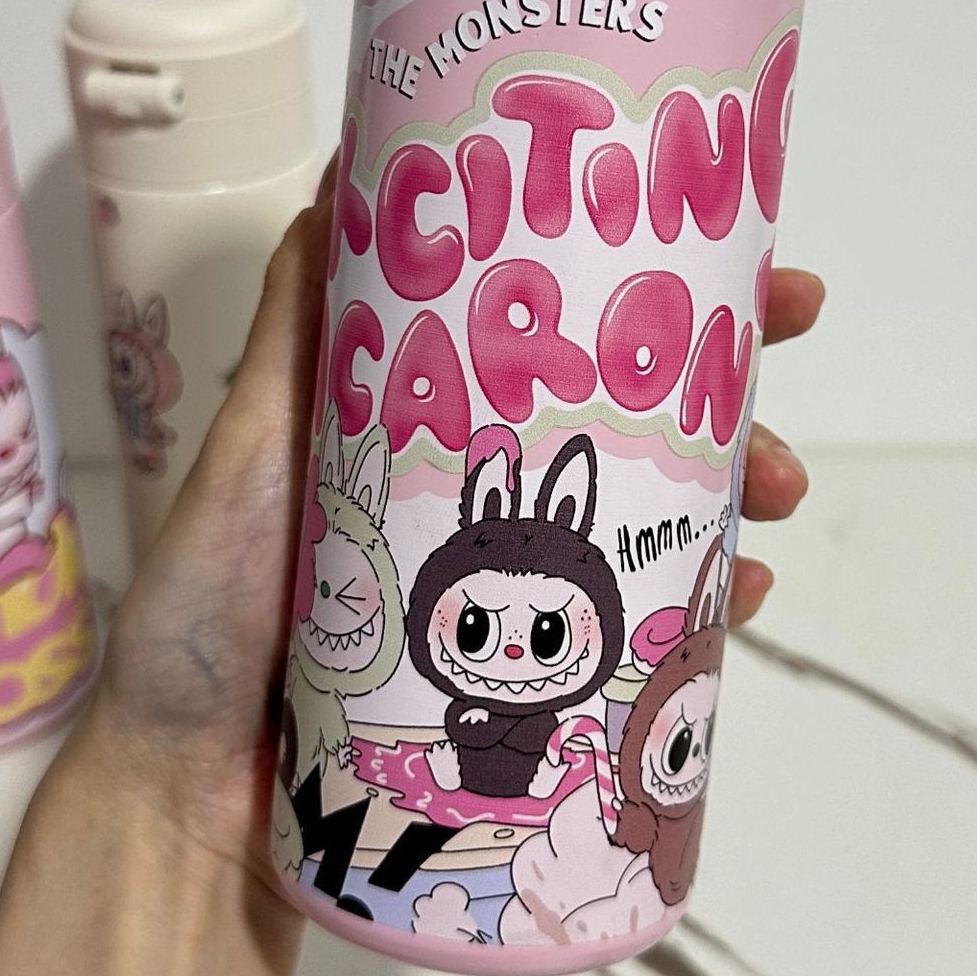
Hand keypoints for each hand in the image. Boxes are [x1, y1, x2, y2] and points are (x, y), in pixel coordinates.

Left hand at [70, 158, 826, 885]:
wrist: (188, 801)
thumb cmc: (206, 619)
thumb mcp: (249, 454)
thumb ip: (294, 338)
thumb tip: (339, 174)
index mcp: (428, 432)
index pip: (556, 343)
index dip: (649, 295)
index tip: (741, 257)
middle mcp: (478, 501)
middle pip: (627, 428)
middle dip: (724, 392)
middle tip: (788, 369)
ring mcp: (508, 592)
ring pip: (652, 522)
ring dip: (734, 494)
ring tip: (779, 492)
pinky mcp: (526, 679)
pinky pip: (638, 633)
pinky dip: (700, 609)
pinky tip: (741, 596)